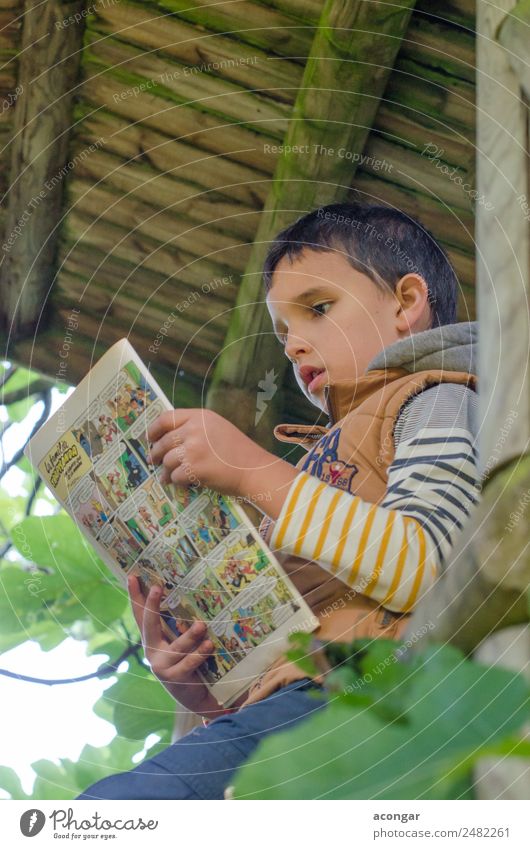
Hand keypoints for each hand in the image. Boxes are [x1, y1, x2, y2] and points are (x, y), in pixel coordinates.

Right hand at [127, 575, 223, 717]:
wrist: (193, 697)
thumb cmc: (187, 663)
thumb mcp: (180, 642)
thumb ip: (178, 625)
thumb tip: (185, 599)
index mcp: (152, 640)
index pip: (141, 615)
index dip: (135, 596)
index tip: (132, 576)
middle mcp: (152, 651)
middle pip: (149, 625)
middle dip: (152, 605)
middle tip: (157, 587)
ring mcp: (162, 666)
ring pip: (177, 646)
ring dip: (190, 635)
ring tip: (202, 625)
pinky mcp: (175, 679)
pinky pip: (189, 662)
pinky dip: (200, 654)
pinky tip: (209, 646)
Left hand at [147, 408, 270, 497]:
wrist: (253, 469)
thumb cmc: (237, 450)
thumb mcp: (217, 427)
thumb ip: (194, 427)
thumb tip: (168, 437)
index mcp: (200, 417)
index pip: (166, 418)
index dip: (154, 429)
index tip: (149, 437)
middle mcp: (194, 430)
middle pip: (163, 441)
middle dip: (155, 453)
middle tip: (153, 460)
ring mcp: (193, 450)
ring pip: (166, 461)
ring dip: (165, 471)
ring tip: (166, 477)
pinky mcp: (193, 469)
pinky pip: (175, 476)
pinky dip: (176, 481)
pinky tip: (181, 483)